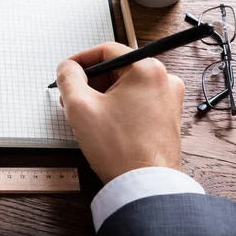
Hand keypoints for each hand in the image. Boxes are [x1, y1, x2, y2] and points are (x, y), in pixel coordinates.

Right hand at [56, 42, 184, 183]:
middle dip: (91, 81)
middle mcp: (164, 79)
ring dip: (102, 95)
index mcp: (147, 69)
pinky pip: (136, 101)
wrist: (145, 185)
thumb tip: (68, 67)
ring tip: (86, 115)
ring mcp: (169, 99)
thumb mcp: (80, 107)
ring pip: (126, 86)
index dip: (80, 60)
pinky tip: (103, 124)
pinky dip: (117, 106)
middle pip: (117, 68)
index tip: (66, 72)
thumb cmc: (118, 148)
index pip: (106, 50)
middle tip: (71, 98)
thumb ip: (68, 78)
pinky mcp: (167, 116)